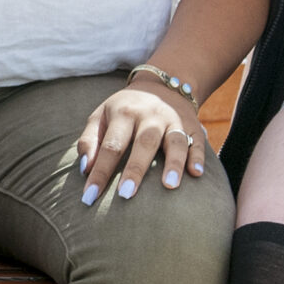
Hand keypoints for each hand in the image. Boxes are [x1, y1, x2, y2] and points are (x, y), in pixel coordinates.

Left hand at [77, 84, 205, 205]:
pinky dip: (198, 157)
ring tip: (169, 186)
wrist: (161, 86)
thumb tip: (84, 169)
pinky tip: (196, 174)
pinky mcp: (193, 126)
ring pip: (175, 141)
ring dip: (173, 163)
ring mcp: (174, 120)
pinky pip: (198, 142)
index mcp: (123, 113)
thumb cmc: (123, 110)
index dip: (100, 172)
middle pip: (143, 142)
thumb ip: (88, 141)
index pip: (110, 145)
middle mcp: (150, 115)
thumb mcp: (100, 116)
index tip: (89, 197)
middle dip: (134, 169)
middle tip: (125, 195)